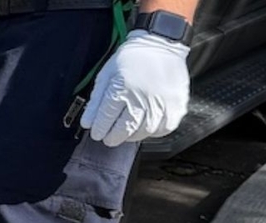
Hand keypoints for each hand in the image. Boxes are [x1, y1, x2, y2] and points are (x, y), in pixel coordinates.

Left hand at [80, 30, 190, 146]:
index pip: (106, 120)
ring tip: (127, 131)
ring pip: (145, 131)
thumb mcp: (106, 76)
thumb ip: (95, 101)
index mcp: (122, 88)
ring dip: (133, 135)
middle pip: (125, 129)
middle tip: (110, 137)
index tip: (97, 133)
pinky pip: (165, 127)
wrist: (160, 43)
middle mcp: (142, 96)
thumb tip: (88, 123)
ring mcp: (161, 101)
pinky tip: (147, 126)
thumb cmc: (131, 59)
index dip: (99, 130)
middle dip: (114, 137)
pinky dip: (154, 131)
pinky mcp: (176, 103)